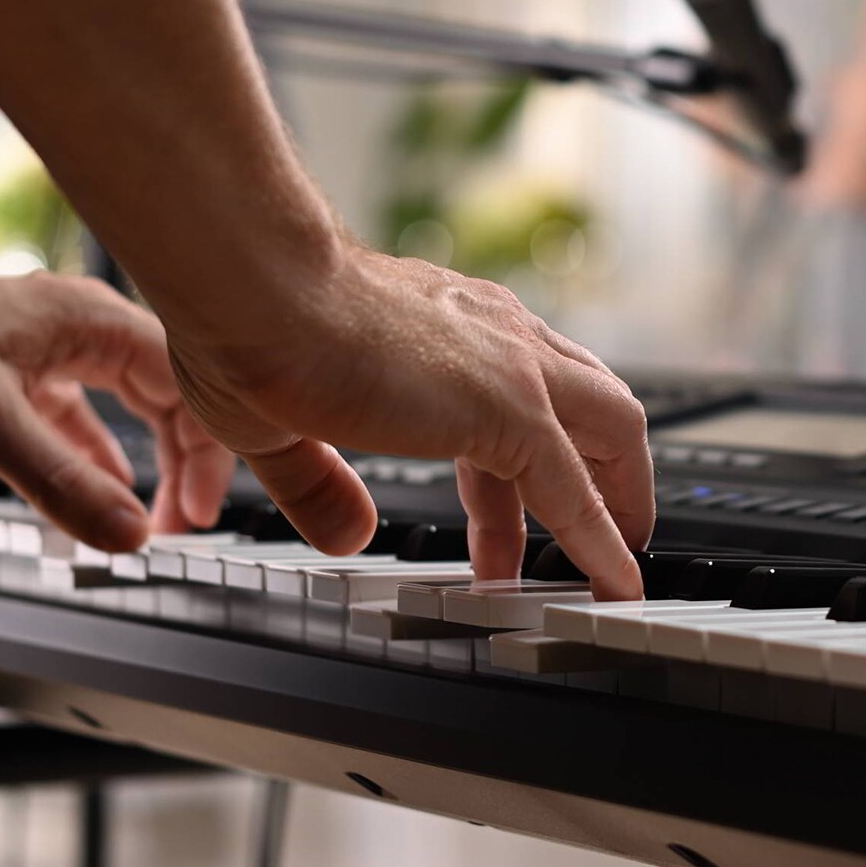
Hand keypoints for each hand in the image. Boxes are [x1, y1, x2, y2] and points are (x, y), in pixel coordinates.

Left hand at [0, 264, 236, 551]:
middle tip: (184, 525)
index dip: (208, 450)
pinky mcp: (29, 372)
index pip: (190, 385)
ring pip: (138, 408)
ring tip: (156, 518)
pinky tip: (106, 492)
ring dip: (153, 463)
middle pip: (175, 396)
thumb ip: (60, 478)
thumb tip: (129, 533)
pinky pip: (93, 418)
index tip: (199, 511)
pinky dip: (105, 459)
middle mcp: (88, 328)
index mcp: (95, 320)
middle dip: (188, 462)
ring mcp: (60, 348)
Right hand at [168, 243, 651, 599]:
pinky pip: (576, 492)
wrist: (252, 283)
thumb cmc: (247, 322)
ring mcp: (511, 367)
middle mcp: (494, 333)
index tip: (517, 505)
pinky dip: (602, 542)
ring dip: (618, 501)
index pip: (516, 390)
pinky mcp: (512, 410)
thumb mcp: (282, 420)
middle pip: (586, 402)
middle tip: (589, 538)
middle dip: (598, 472)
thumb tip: (349, 533)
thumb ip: (321, 483)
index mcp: (444, 324)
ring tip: (615, 568)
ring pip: (611, 431)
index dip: (526, 455)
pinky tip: (612, 583)